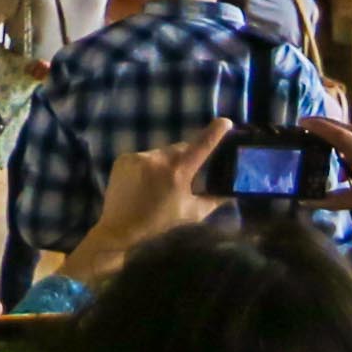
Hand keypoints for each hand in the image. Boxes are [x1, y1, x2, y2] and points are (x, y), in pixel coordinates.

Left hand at [68, 120, 227, 280]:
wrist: (119, 229)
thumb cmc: (159, 223)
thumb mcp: (191, 214)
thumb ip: (213, 201)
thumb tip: (231, 193)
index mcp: (178, 172)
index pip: (201, 146)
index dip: (215, 132)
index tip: (225, 121)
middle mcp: (157, 159)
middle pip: (180, 148)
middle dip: (188, 156)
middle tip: (189, 173)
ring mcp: (138, 157)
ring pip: (162, 153)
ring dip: (167, 162)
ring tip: (163, 183)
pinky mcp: (124, 159)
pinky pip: (144, 157)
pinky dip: (149, 166)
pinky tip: (146, 183)